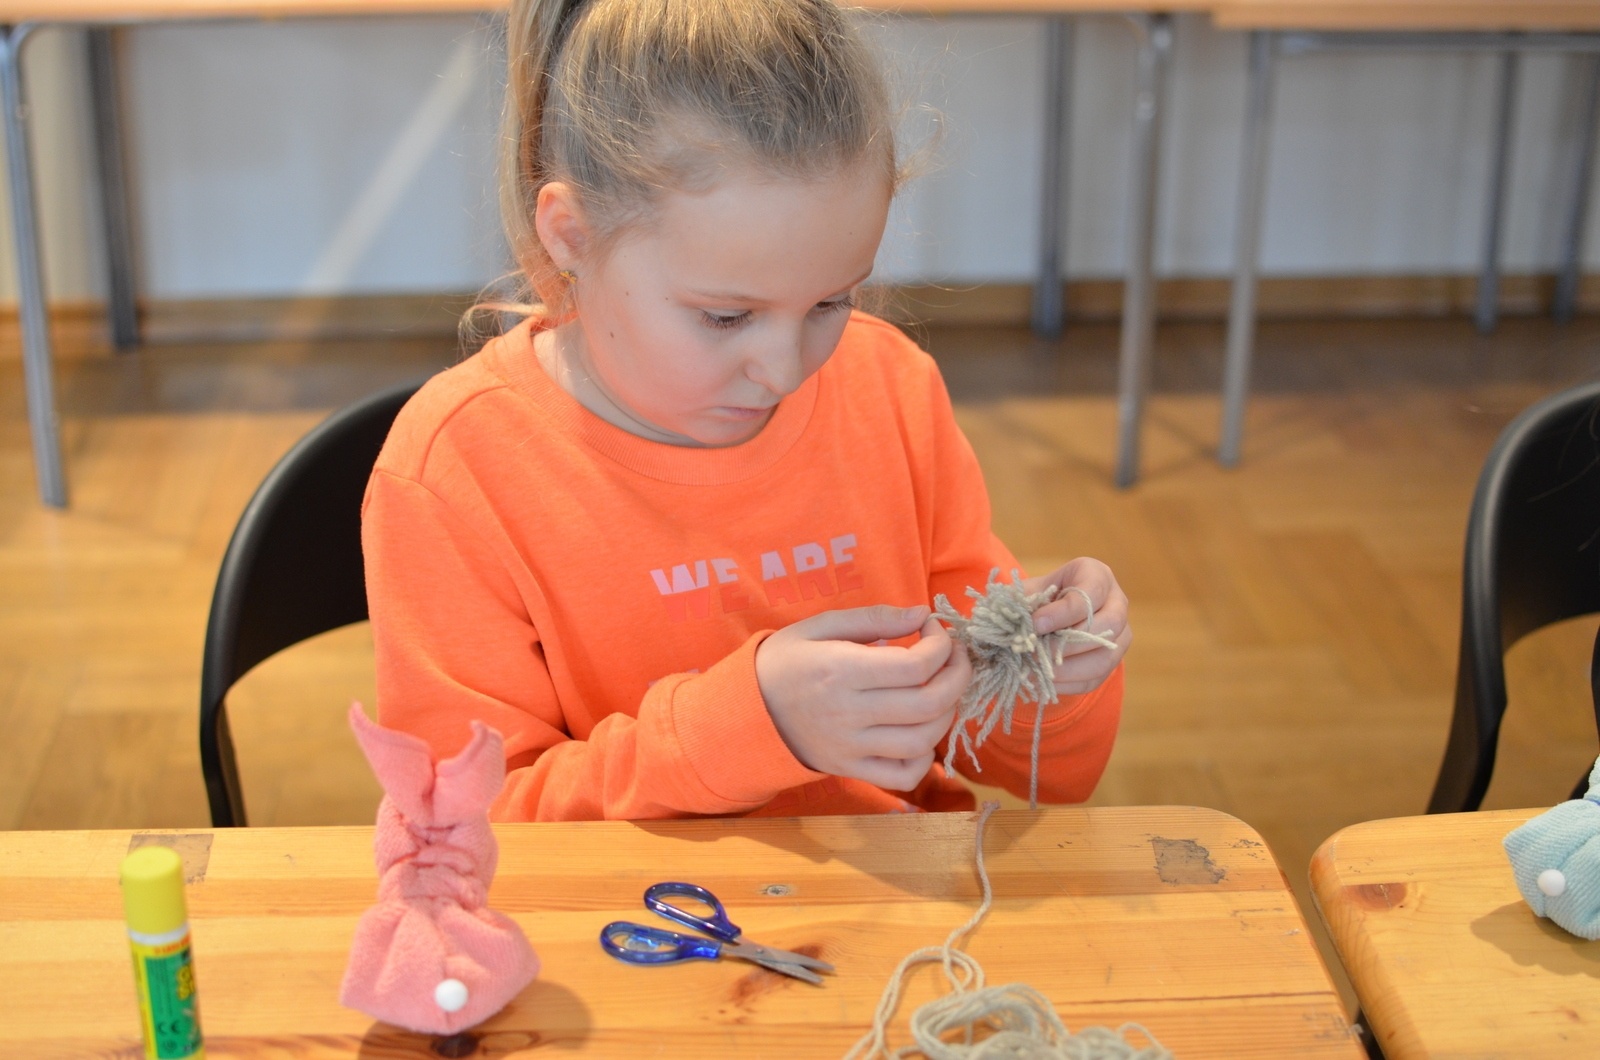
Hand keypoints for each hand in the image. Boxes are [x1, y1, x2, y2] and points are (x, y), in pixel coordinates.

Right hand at [755, 605, 970, 790]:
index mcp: (841, 670)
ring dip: (949, 712)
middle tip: (954, 657)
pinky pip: (904, 776)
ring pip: (924, 740)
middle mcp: (849, 713)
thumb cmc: (786, 660)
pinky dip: (926, 758)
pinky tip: (922, 732)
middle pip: (929, 703)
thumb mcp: (820, 625)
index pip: (916, 664)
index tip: (934, 629)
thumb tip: (922, 613)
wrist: (746, 709)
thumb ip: (874, 617)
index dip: (941, 644)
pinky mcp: (851, 769)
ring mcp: (851, 747)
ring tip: (942, 689)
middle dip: (959, 675)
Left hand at [1021, 558, 1129, 696]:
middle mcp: (1117, 603)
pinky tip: (1043, 682)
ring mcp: (1119, 635)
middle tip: (1035, 652)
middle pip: (1108, 626)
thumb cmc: (1040, 596)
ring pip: (1105, 658)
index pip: (1090, 594)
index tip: (1035, 625)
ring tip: (1036, 671)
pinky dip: (1067, 684)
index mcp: (1097, 575)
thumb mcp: (1031, 590)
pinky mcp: (1112, 661)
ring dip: (1067, 669)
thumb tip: (1012, 624)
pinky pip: (1096, 679)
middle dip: (1068, 643)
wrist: (1050, 614)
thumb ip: (1023, 602)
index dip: (1062, 613)